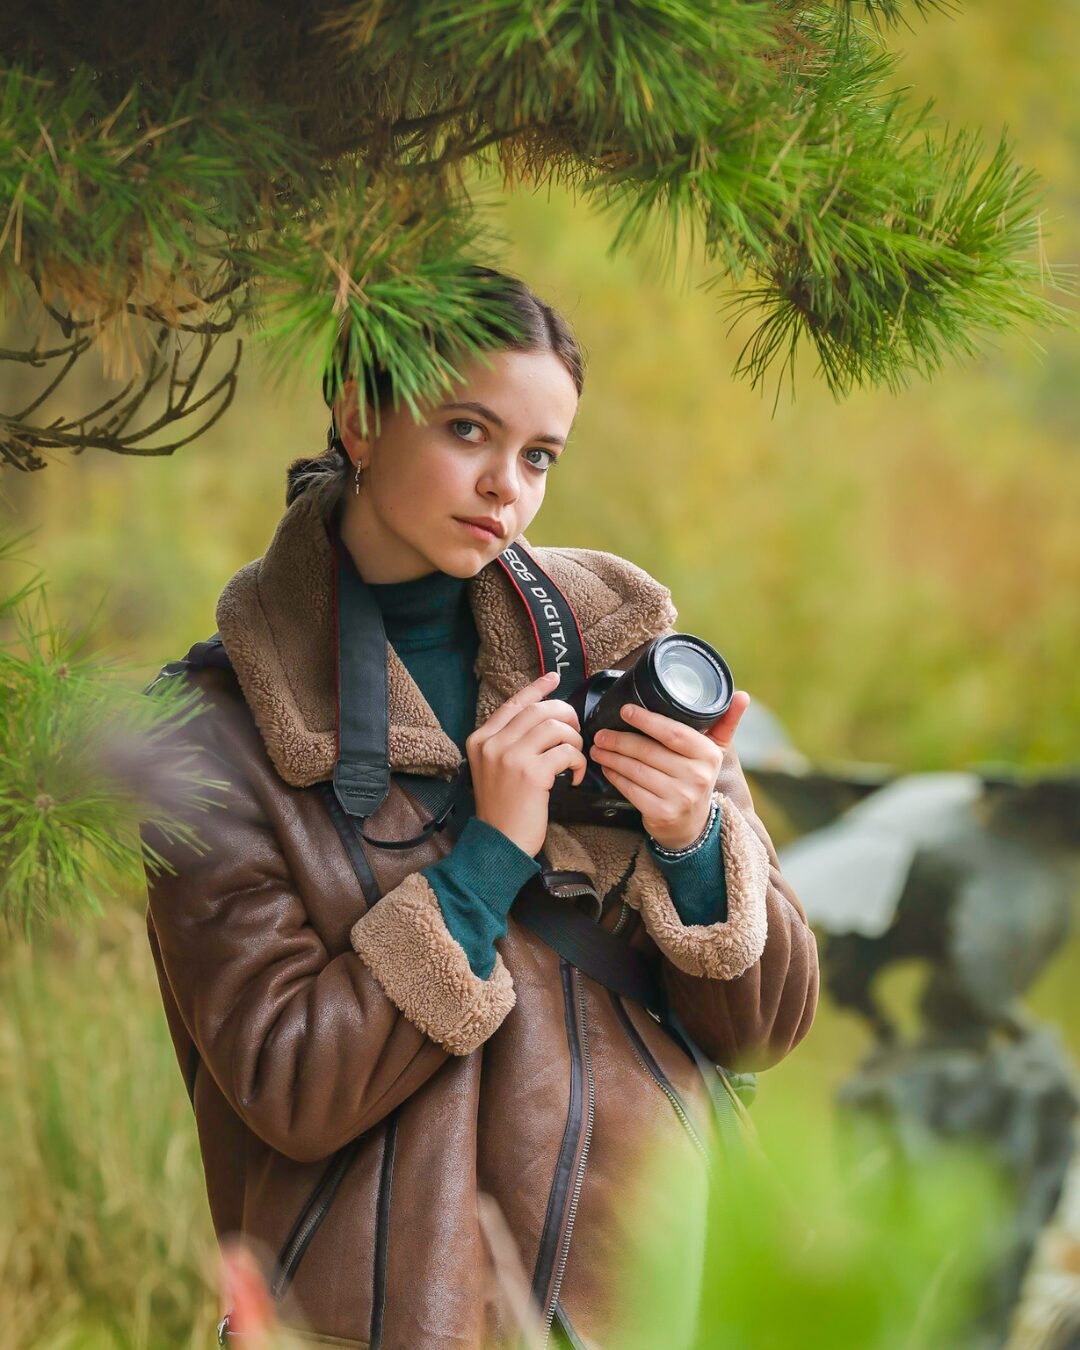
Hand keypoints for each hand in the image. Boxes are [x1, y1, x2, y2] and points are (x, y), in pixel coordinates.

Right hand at [466, 671, 587, 856]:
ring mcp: (510, 756)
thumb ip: (510, 742)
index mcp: (481, 739)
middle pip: (539, 710)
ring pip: (556, 726)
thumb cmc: (502, 809)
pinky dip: (578, 763)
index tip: (553, 678)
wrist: (498, 843)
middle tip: (575, 732)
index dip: (537, 688)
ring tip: (574, 759)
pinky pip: (566, 752)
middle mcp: (492, 743)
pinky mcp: (531, 773)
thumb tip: (542, 717)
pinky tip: (575, 778)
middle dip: (566, 716)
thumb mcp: (493, 769)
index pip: (514, 703)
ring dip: (574, 740)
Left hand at [588, 690, 751, 849]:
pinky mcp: (661, 813)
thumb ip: (725, 722)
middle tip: (601, 733)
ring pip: (636, 770)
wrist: (693, 825)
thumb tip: (741, 695)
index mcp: (708, 755)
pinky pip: (630, 789)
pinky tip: (607, 768)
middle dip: (619, 740)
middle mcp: (696, 777)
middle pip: (649, 751)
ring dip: (612, 757)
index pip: (673, 733)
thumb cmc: (698, 778)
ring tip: (598, 748)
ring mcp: (679, 797)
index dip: (647, 720)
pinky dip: (615, 776)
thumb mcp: (715, 751)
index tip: (626, 710)